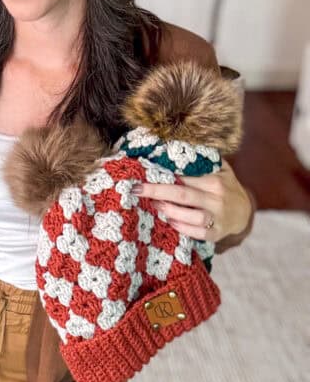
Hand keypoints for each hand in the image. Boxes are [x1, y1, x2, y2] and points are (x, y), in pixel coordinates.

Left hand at [133, 159, 252, 242]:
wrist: (244, 210)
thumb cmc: (225, 185)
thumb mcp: (219, 168)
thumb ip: (202, 160)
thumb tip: (172, 148)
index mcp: (215, 181)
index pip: (186, 177)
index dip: (164, 175)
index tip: (144, 172)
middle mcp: (217, 199)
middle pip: (183, 195)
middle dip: (157, 191)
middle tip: (137, 189)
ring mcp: (218, 218)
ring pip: (193, 216)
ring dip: (170, 211)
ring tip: (154, 205)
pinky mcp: (216, 234)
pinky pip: (199, 233)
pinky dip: (183, 228)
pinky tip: (169, 221)